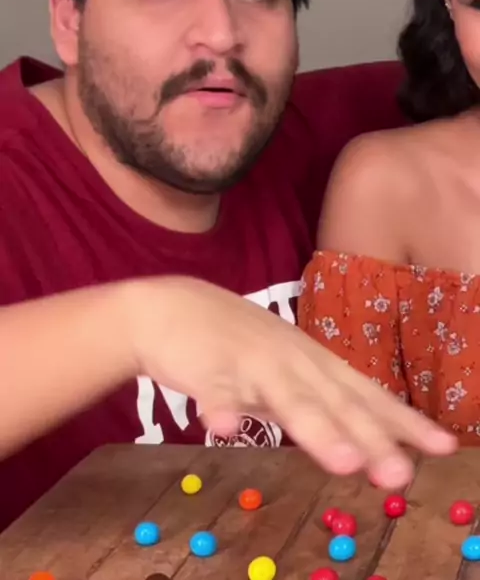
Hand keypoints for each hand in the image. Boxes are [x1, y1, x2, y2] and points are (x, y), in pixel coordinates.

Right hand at [126, 276, 456, 488]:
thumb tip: (363, 438)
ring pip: (285, 398)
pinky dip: (220, 407)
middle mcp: (289, 360)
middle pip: (334, 401)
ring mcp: (248, 361)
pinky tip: (224, 430)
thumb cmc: (234, 342)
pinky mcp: (205, 367)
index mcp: (311, 361)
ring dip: (315, 428)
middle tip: (399, 474)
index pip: (364, 392)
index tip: (442, 446)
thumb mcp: (285, 369)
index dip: (401, 420)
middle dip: (369, 436)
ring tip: (345, 461)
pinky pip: (213, 390)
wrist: (168, 306)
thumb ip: (318, 400)